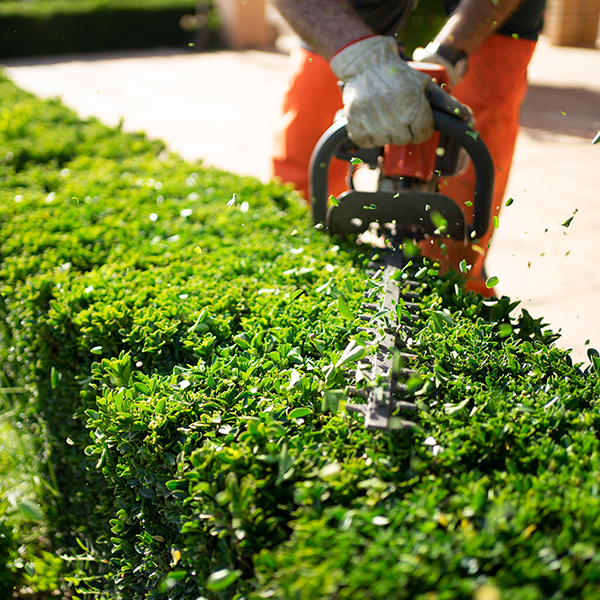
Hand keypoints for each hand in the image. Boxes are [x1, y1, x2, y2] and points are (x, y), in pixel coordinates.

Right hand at [330, 36, 468, 147]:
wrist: (366, 64)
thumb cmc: (399, 74)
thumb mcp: (425, 84)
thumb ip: (446, 102)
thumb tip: (466, 117)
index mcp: (412, 105)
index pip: (422, 134)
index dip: (421, 128)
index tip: (416, 121)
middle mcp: (392, 116)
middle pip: (404, 140)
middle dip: (404, 130)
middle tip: (399, 116)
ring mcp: (371, 121)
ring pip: (385, 142)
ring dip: (387, 133)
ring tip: (385, 117)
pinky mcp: (355, 124)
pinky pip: (367, 141)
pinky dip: (370, 135)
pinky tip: (372, 121)